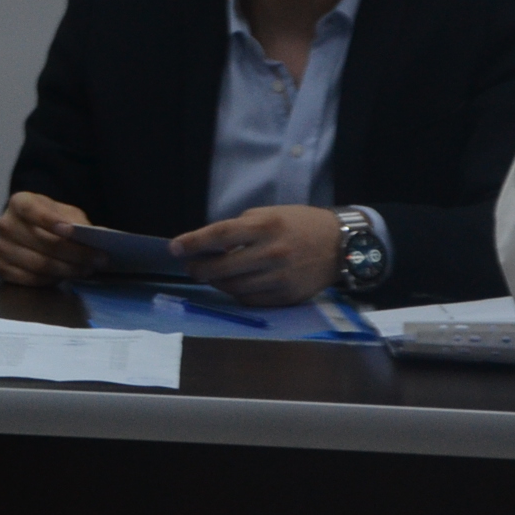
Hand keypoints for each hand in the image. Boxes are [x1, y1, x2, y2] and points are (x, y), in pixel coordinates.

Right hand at [0, 192, 104, 285]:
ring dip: (68, 269)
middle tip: (98, 259)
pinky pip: (32, 279)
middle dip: (75, 253)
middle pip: (42, 242)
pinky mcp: (3, 268)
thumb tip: (93, 235)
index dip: (50, 221)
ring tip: (87, 269)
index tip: (73, 231)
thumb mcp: (64, 213)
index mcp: (19, 203)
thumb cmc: (49, 220)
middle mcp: (6, 224)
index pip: (32, 211)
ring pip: (40, 264)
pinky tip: (67, 276)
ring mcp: (2, 247)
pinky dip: (53, 280)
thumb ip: (76, 221)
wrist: (25, 233)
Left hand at [170, 205, 340, 305]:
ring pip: (234, 287)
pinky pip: (252, 300)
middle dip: (198, 269)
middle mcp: (271, 253)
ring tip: (209, 275)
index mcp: (264, 226)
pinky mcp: (288, 296)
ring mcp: (280, 277)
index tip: (174, 248)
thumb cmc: (299, 224)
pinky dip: (236, 294)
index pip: (219, 236)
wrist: (340, 244)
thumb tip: (208, 245)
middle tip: (190, 267)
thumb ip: (239, 229)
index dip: (192, 243)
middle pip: (222, 267)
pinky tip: (232, 285)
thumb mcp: (268, 214)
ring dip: (216, 283)